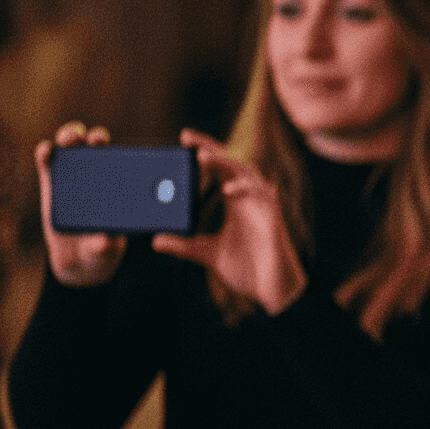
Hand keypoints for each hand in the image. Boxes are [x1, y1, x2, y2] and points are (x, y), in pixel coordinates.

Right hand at [37, 124, 126, 288]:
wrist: (77, 260)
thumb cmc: (101, 252)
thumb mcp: (106, 251)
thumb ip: (105, 246)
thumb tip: (104, 241)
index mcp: (119, 189)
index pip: (121, 163)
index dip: (122, 152)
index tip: (121, 149)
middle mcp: (97, 177)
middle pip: (95, 149)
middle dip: (94, 138)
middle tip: (94, 139)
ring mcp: (73, 178)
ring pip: (71, 149)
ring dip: (70, 137)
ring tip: (68, 140)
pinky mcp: (51, 183)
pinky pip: (48, 163)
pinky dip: (46, 153)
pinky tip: (47, 150)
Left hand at [150, 133, 307, 314]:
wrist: (273, 291)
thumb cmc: (248, 270)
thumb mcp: (208, 255)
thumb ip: (184, 246)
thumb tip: (156, 240)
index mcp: (235, 203)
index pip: (218, 170)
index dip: (204, 154)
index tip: (182, 141)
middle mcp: (248, 200)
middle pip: (230, 164)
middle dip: (210, 148)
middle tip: (186, 137)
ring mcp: (262, 207)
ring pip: (246, 174)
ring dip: (225, 164)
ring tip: (202, 156)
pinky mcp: (273, 220)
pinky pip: (263, 197)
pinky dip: (246, 189)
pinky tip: (229, 189)